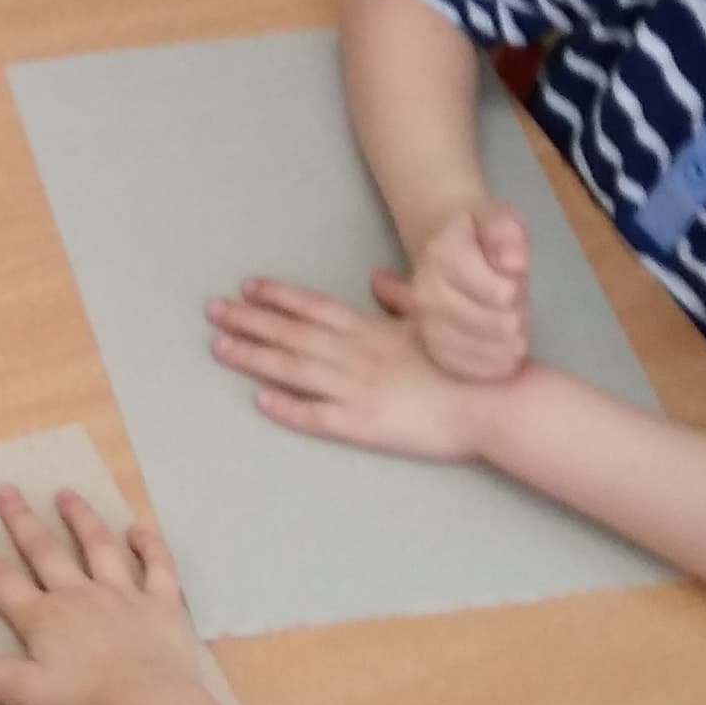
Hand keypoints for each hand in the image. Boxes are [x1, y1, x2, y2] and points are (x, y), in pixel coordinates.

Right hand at [0, 489, 218, 704]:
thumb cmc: (84, 703)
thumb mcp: (21, 693)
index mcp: (44, 617)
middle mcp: (79, 595)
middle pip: (45, 551)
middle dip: (22, 521)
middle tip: (6, 489)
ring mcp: (123, 595)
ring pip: (99, 547)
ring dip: (81, 519)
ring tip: (66, 494)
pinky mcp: (162, 604)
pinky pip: (158, 567)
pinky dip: (150, 547)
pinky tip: (139, 530)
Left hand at [210, 271, 491, 460]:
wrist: (494, 401)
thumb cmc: (467, 361)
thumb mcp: (433, 321)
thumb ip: (400, 300)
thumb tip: (379, 279)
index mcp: (371, 330)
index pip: (313, 308)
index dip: (278, 297)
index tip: (246, 288)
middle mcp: (355, 355)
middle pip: (292, 335)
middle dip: (249, 321)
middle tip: (212, 312)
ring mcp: (356, 390)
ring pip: (294, 371)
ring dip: (255, 358)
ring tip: (220, 348)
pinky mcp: (364, 426)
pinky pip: (318, 416)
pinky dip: (288, 408)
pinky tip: (259, 401)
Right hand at [405, 199, 531, 380]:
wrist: (445, 250)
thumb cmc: (479, 235)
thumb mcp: (497, 217)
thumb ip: (506, 232)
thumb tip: (513, 263)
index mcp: (441, 256)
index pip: (500, 293)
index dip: (516, 290)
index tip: (512, 280)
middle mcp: (426, 294)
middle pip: (498, 324)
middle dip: (516, 314)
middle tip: (512, 301)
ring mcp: (426, 327)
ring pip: (489, 350)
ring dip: (509, 339)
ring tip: (506, 320)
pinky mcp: (434, 353)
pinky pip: (474, 370)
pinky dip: (495, 362)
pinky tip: (502, 348)